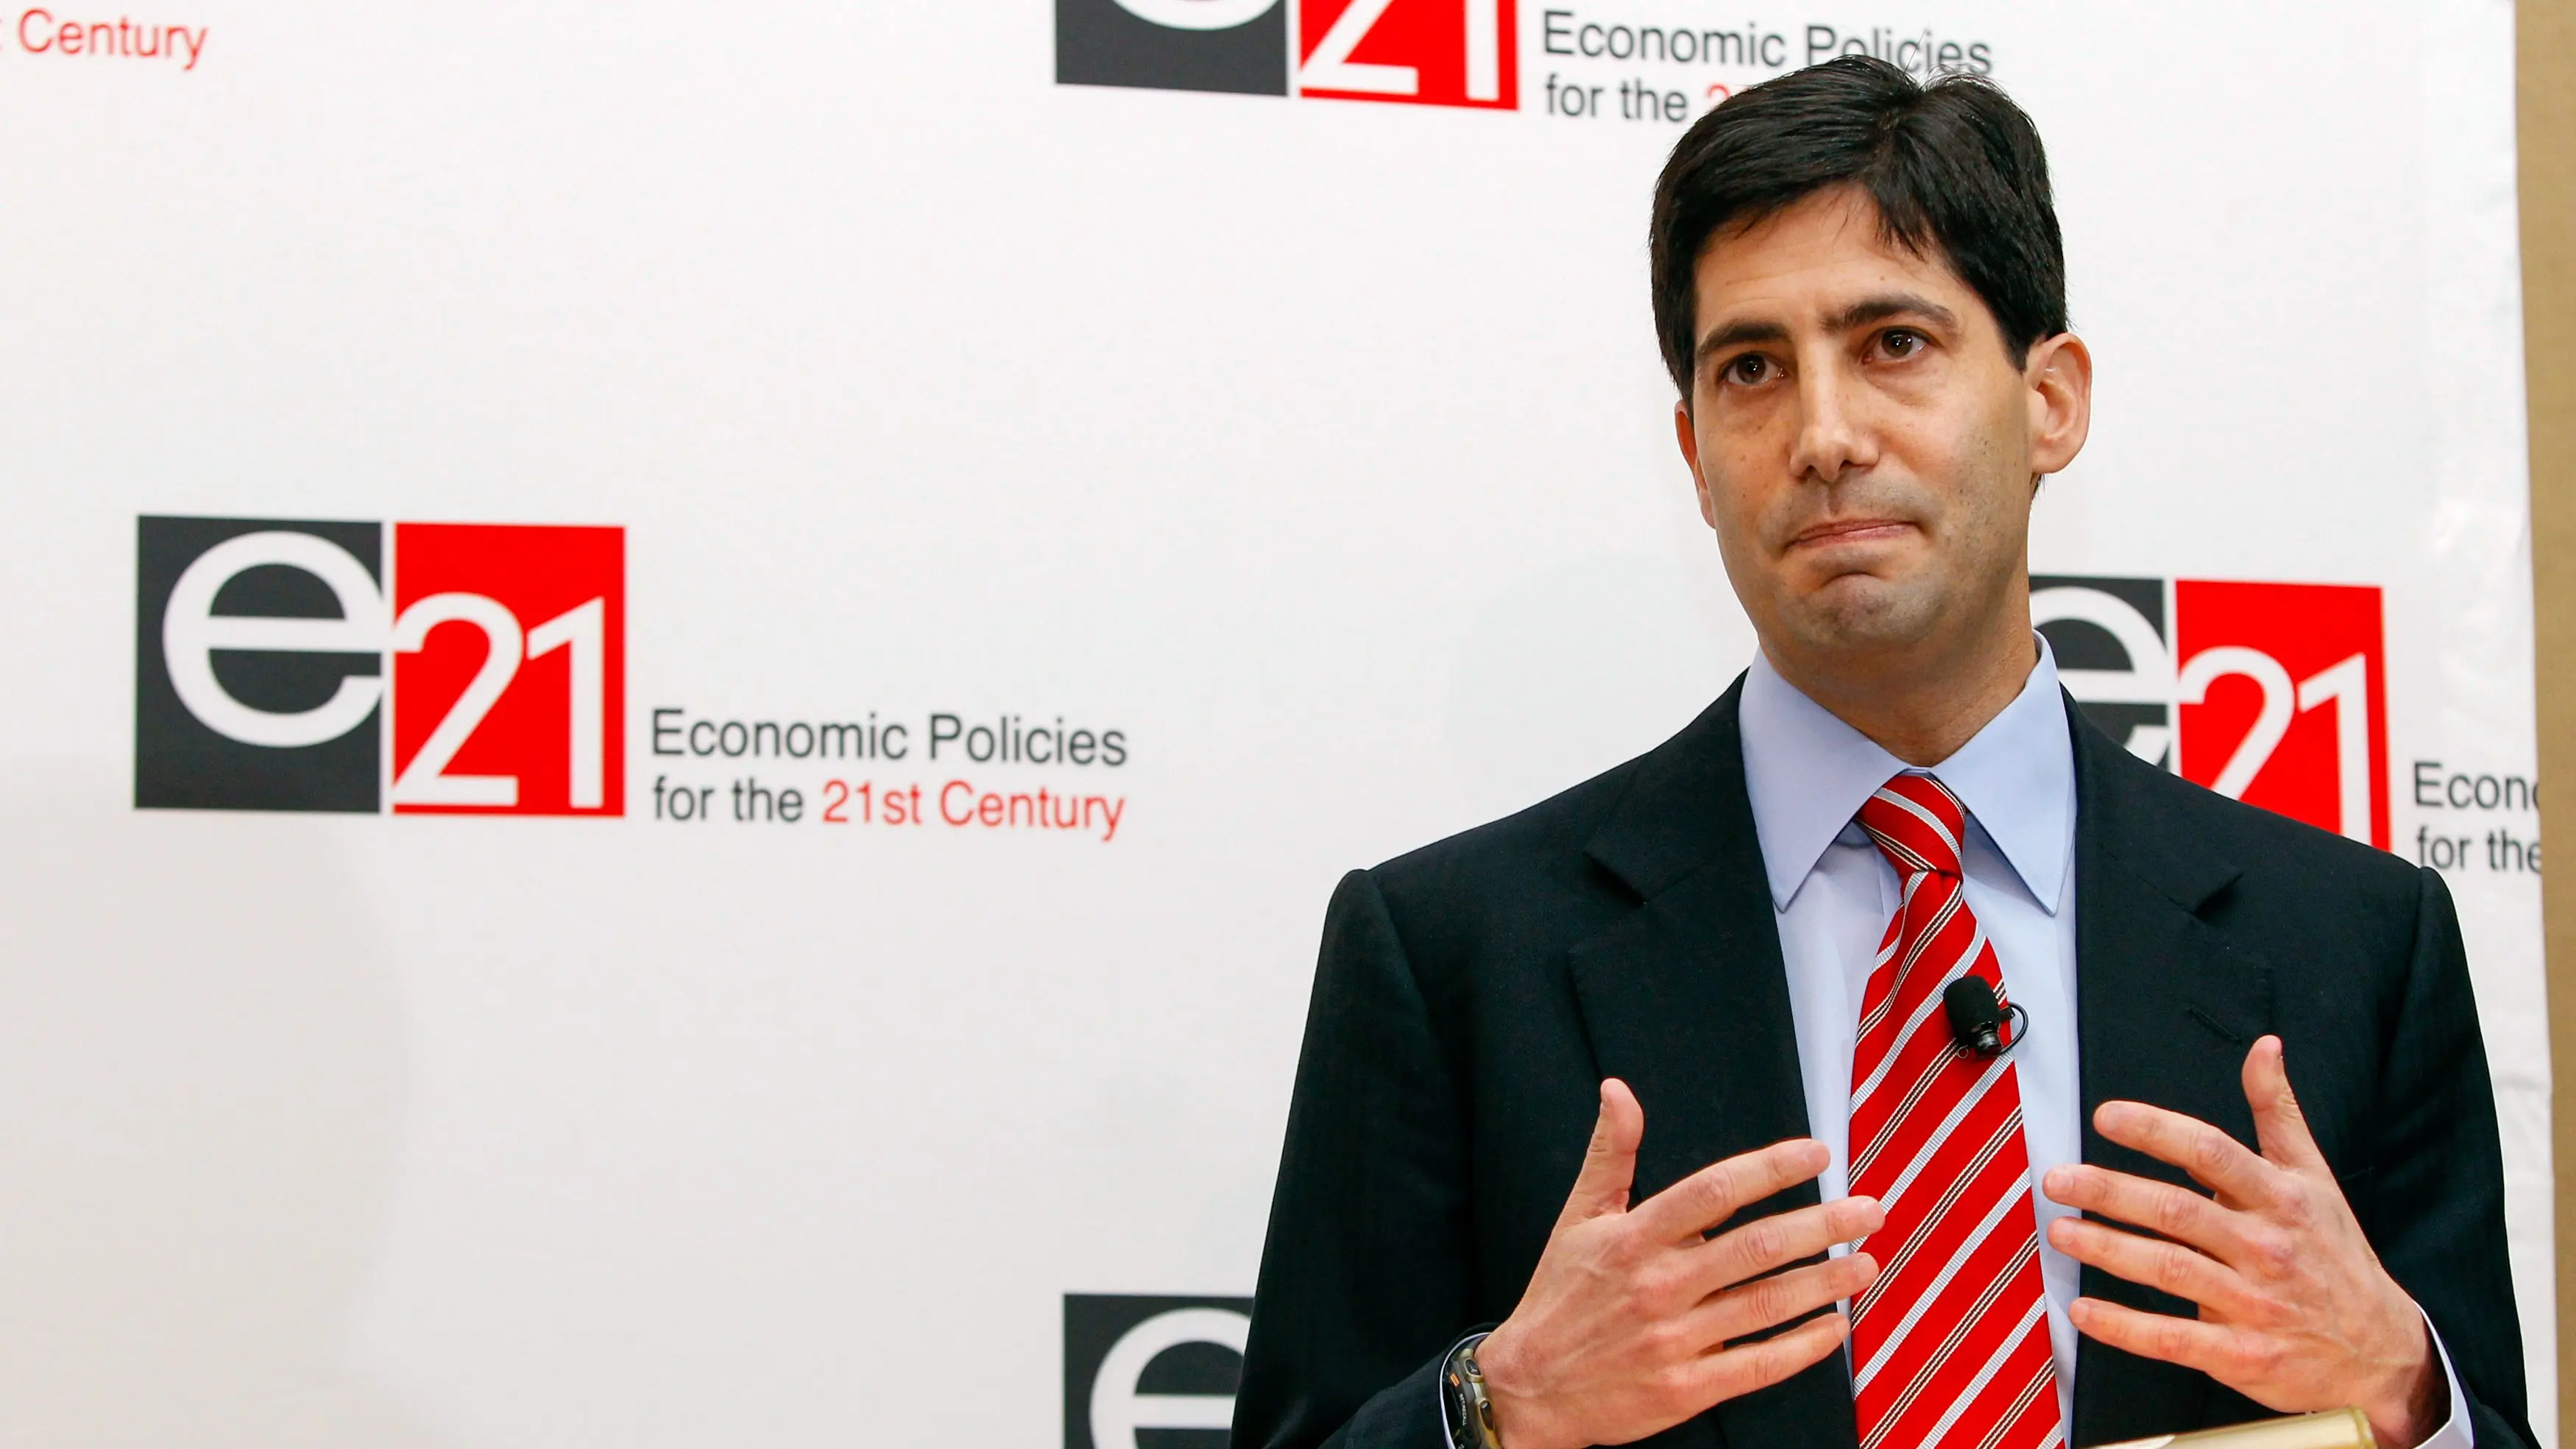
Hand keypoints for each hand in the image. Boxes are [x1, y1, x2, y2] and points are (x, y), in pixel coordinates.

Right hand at [1477, 1079, 1883, 1448]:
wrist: (1530, 1387)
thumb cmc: (1559, 1297)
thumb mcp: (1577, 1217)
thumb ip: (1609, 1153)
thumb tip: (1618, 1091)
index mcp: (1633, 1238)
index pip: (1713, 1191)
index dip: (1770, 1169)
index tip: (1816, 1156)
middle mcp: (1658, 1285)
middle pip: (1755, 1247)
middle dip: (1821, 1226)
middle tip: (1869, 1211)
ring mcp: (1674, 1340)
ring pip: (1765, 1305)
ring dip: (1826, 1284)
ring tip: (1866, 1265)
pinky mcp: (1685, 1389)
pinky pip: (1757, 1366)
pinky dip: (1802, 1347)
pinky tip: (1833, 1328)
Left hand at [2040, 1036, 2442, 1448]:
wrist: (2383, 1349)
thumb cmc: (2336, 1255)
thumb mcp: (2316, 1177)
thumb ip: (2279, 1112)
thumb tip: (2264, 1048)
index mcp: (2280, 1198)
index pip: (2212, 1152)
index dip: (2157, 1131)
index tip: (2107, 1116)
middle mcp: (2266, 1247)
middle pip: (2177, 1211)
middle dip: (2111, 1191)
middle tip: (2059, 1178)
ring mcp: (2254, 1303)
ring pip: (2168, 1269)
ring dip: (2107, 1249)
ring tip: (2061, 1231)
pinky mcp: (2242, 1353)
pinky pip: (2172, 1338)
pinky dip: (2123, 1326)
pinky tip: (2084, 1311)